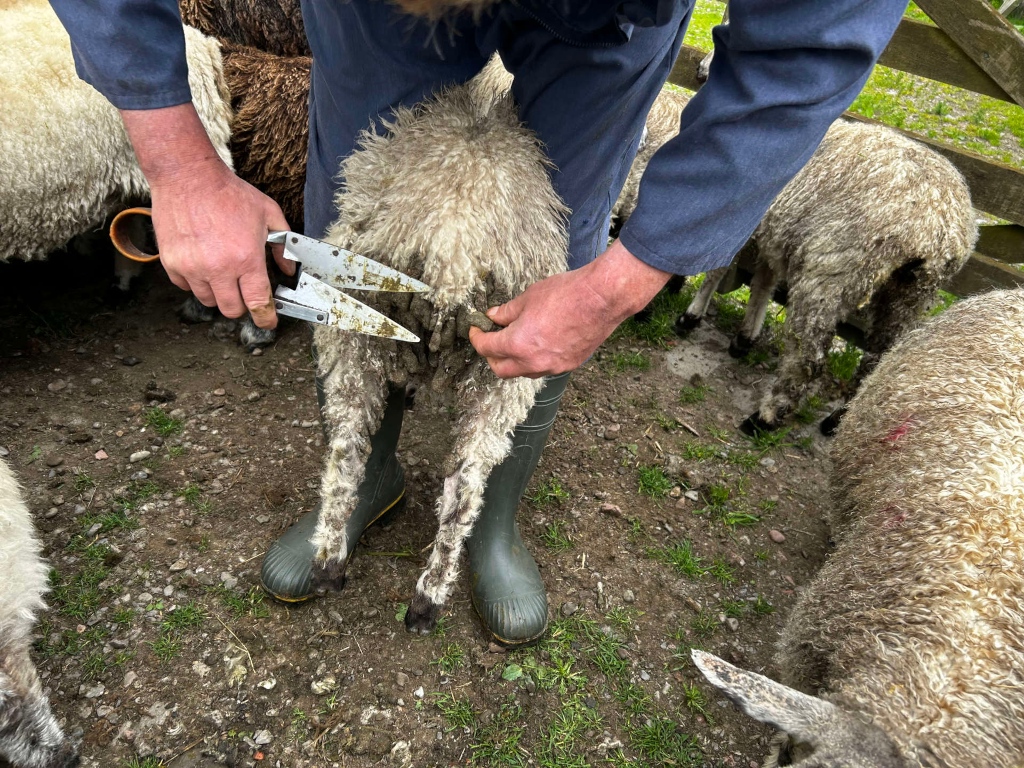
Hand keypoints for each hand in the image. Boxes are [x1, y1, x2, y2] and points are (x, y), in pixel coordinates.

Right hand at [121, 104, 294, 328]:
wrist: (187, 177)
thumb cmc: (229, 193)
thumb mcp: (267, 214)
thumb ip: (282, 244)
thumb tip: (289, 269)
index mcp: (246, 259)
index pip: (258, 303)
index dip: (266, 318)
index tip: (268, 322)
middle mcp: (218, 268)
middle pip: (232, 310)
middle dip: (242, 306)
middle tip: (244, 292)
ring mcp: (192, 268)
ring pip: (208, 300)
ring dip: (218, 292)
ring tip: (222, 271)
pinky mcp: (171, 263)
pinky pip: (185, 287)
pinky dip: (195, 281)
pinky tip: (202, 263)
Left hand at [469, 240, 671, 377]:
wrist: (602, 299)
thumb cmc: (566, 293)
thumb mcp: (528, 297)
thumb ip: (507, 312)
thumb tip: (494, 317)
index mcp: (517, 344)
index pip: (486, 348)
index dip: (477, 337)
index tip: (476, 329)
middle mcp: (533, 362)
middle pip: (501, 369)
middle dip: (491, 356)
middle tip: (491, 339)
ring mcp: (552, 367)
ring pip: (523, 372)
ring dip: (514, 361)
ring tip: (515, 342)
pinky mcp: (569, 365)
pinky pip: (544, 368)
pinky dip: (535, 360)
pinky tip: (538, 344)